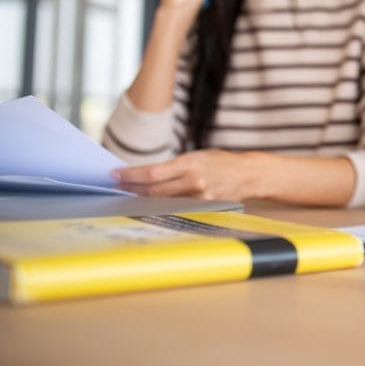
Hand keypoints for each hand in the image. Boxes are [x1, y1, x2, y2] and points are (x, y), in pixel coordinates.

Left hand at [113, 150, 260, 200]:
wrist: (248, 174)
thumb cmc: (220, 162)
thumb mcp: (197, 157)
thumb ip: (174, 167)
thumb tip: (145, 176)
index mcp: (191, 163)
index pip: (153, 172)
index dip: (131, 175)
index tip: (114, 174)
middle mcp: (194, 181)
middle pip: (153, 190)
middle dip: (132, 189)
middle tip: (117, 186)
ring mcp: (199, 198)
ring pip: (163, 202)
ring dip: (143, 199)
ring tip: (129, 196)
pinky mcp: (204, 208)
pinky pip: (177, 208)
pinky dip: (162, 206)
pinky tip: (152, 205)